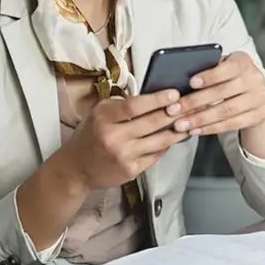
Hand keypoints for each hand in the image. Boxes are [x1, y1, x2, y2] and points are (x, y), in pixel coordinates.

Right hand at [59, 88, 188, 190]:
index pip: (135, 106)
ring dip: (177, 130)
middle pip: (151, 123)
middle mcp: (113, 138)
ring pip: (159, 141)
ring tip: (188, 121)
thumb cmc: (91, 135)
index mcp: (104, 119)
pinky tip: (174, 137)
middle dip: (173, 113)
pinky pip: (156, 155)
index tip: (174, 93)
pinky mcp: (131, 170)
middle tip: (187, 105)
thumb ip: (122, 104)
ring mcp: (123, 156)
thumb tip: (153, 96)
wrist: (76, 168)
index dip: (157, 99)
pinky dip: (167, 145)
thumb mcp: (99, 113)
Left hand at [167, 52, 264, 136]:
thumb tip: (178, 80)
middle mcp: (255, 79)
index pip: (228, 67)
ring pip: (227, 111)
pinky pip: (232, 124)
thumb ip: (206, 70)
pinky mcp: (260, 115)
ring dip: (200, 119)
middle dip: (195, 102)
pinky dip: (211, 128)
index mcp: (243, 61)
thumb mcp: (220, 68)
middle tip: (173, 109)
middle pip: (223, 91)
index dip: (210, 76)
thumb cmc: (227, 78)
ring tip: (180, 124)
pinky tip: (195, 130)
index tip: (190, 83)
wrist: (253, 94)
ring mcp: (260, 98)